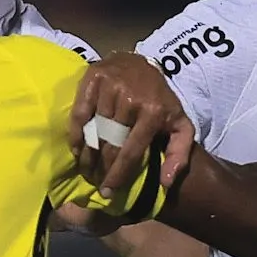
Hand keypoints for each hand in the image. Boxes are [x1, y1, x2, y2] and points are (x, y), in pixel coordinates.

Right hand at [71, 54, 190, 212]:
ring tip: (86, 169)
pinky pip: (80, 112)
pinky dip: (76, 133)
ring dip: (88, 154)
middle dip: (101, 168)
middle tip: (95, 182)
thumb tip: (166, 183)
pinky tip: (77, 148)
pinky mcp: (94, 77)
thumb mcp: (180, 125)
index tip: (108, 192)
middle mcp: (132, 98)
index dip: (117, 175)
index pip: (131, 152)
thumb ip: (179, 154)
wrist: (143, 64)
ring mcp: (111, 86)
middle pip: (110, 143)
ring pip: (94, 130)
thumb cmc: (160, 100)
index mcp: (154, 112)